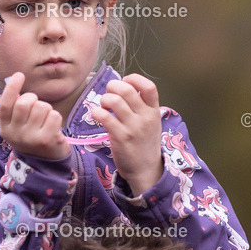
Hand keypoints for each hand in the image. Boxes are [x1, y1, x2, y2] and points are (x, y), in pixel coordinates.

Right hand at [0, 72, 69, 159]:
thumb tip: (15, 80)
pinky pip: (54, 115)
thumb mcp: (18, 126)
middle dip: (34, 99)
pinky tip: (53, 127)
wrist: (45, 164)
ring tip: (45, 121)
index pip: (5, 105)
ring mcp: (30, 138)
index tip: (20, 75)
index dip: (11, 88)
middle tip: (37, 107)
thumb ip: (16, 108)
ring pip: (41, 107)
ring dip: (46, 109)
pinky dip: (56, 117)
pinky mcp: (46, 140)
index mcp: (5, 128)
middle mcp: (15, 134)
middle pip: (24, 103)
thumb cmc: (32, 137)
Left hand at [90, 73, 162, 195]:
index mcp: (154, 112)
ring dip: (104, 99)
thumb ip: (142, 107)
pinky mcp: (121, 138)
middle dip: (113, 87)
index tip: (125, 82)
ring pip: (114, 101)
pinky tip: (97, 116)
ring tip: (103, 107)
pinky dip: (97, 112)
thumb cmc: (144, 144)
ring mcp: (133, 128)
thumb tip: (124, 87)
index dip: (134, 79)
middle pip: (127, 90)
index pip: (149, 87)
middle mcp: (145, 118)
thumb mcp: (151, 123)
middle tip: (109, 94)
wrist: (146, 170)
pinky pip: (105, 117)